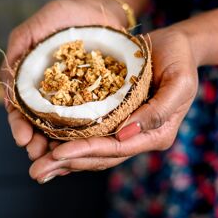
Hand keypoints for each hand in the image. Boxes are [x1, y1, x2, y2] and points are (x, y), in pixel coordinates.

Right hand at [0, 0, 126, 166]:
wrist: (99, 11)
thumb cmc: (64, 16)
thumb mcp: (35, 27)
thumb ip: (17, 49)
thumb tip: (5, 83)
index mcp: (33, 81)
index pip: (20, 109)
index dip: (19, 124)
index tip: (22, 138)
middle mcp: (52, 94)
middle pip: (40, 124)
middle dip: (37, 141)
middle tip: (38, 154)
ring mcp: (74, 98)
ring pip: (64, 127)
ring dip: (58, 145)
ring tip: (58, 159)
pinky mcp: (96, 97)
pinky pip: (90, 119)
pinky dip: (85, 134)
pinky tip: (85, 146)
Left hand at [28, 28, 198, 182]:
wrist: (175, 46)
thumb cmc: (180, 60)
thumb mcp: (179, 82)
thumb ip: (158, 111)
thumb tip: (126, 134)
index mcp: (156, 133)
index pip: (117, 149)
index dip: (87, 152)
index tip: (58, 154)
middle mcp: (139, 136)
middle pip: (101, 156)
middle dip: (68, 163)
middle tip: (37, 171)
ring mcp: (126, 128)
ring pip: (93, 149)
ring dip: (65, 158)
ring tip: (38, 165)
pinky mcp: (115, 116)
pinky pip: (91, 133)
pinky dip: (71, 141)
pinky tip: (50, 145)